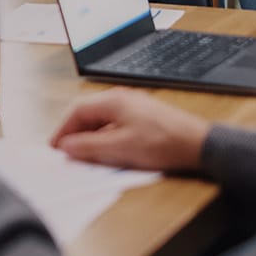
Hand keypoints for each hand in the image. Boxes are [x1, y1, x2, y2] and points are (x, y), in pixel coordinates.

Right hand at [49, 89, 209, 172]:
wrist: (199, 145)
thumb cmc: (165, 143)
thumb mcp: (119, 149)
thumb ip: (89, 147)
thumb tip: (68, 146)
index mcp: (113, 100)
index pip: (77, 111)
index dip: (63, 130)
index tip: (56, 147)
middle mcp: (123, 99)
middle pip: (88, 114)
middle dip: (76, 134)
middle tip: (68, 152)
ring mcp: (135, 107)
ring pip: (102, 120)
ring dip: (91, 137)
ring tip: (87, 156)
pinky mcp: (144, 118)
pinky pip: (116, 125)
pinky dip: (106, 138)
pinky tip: (110, 153)